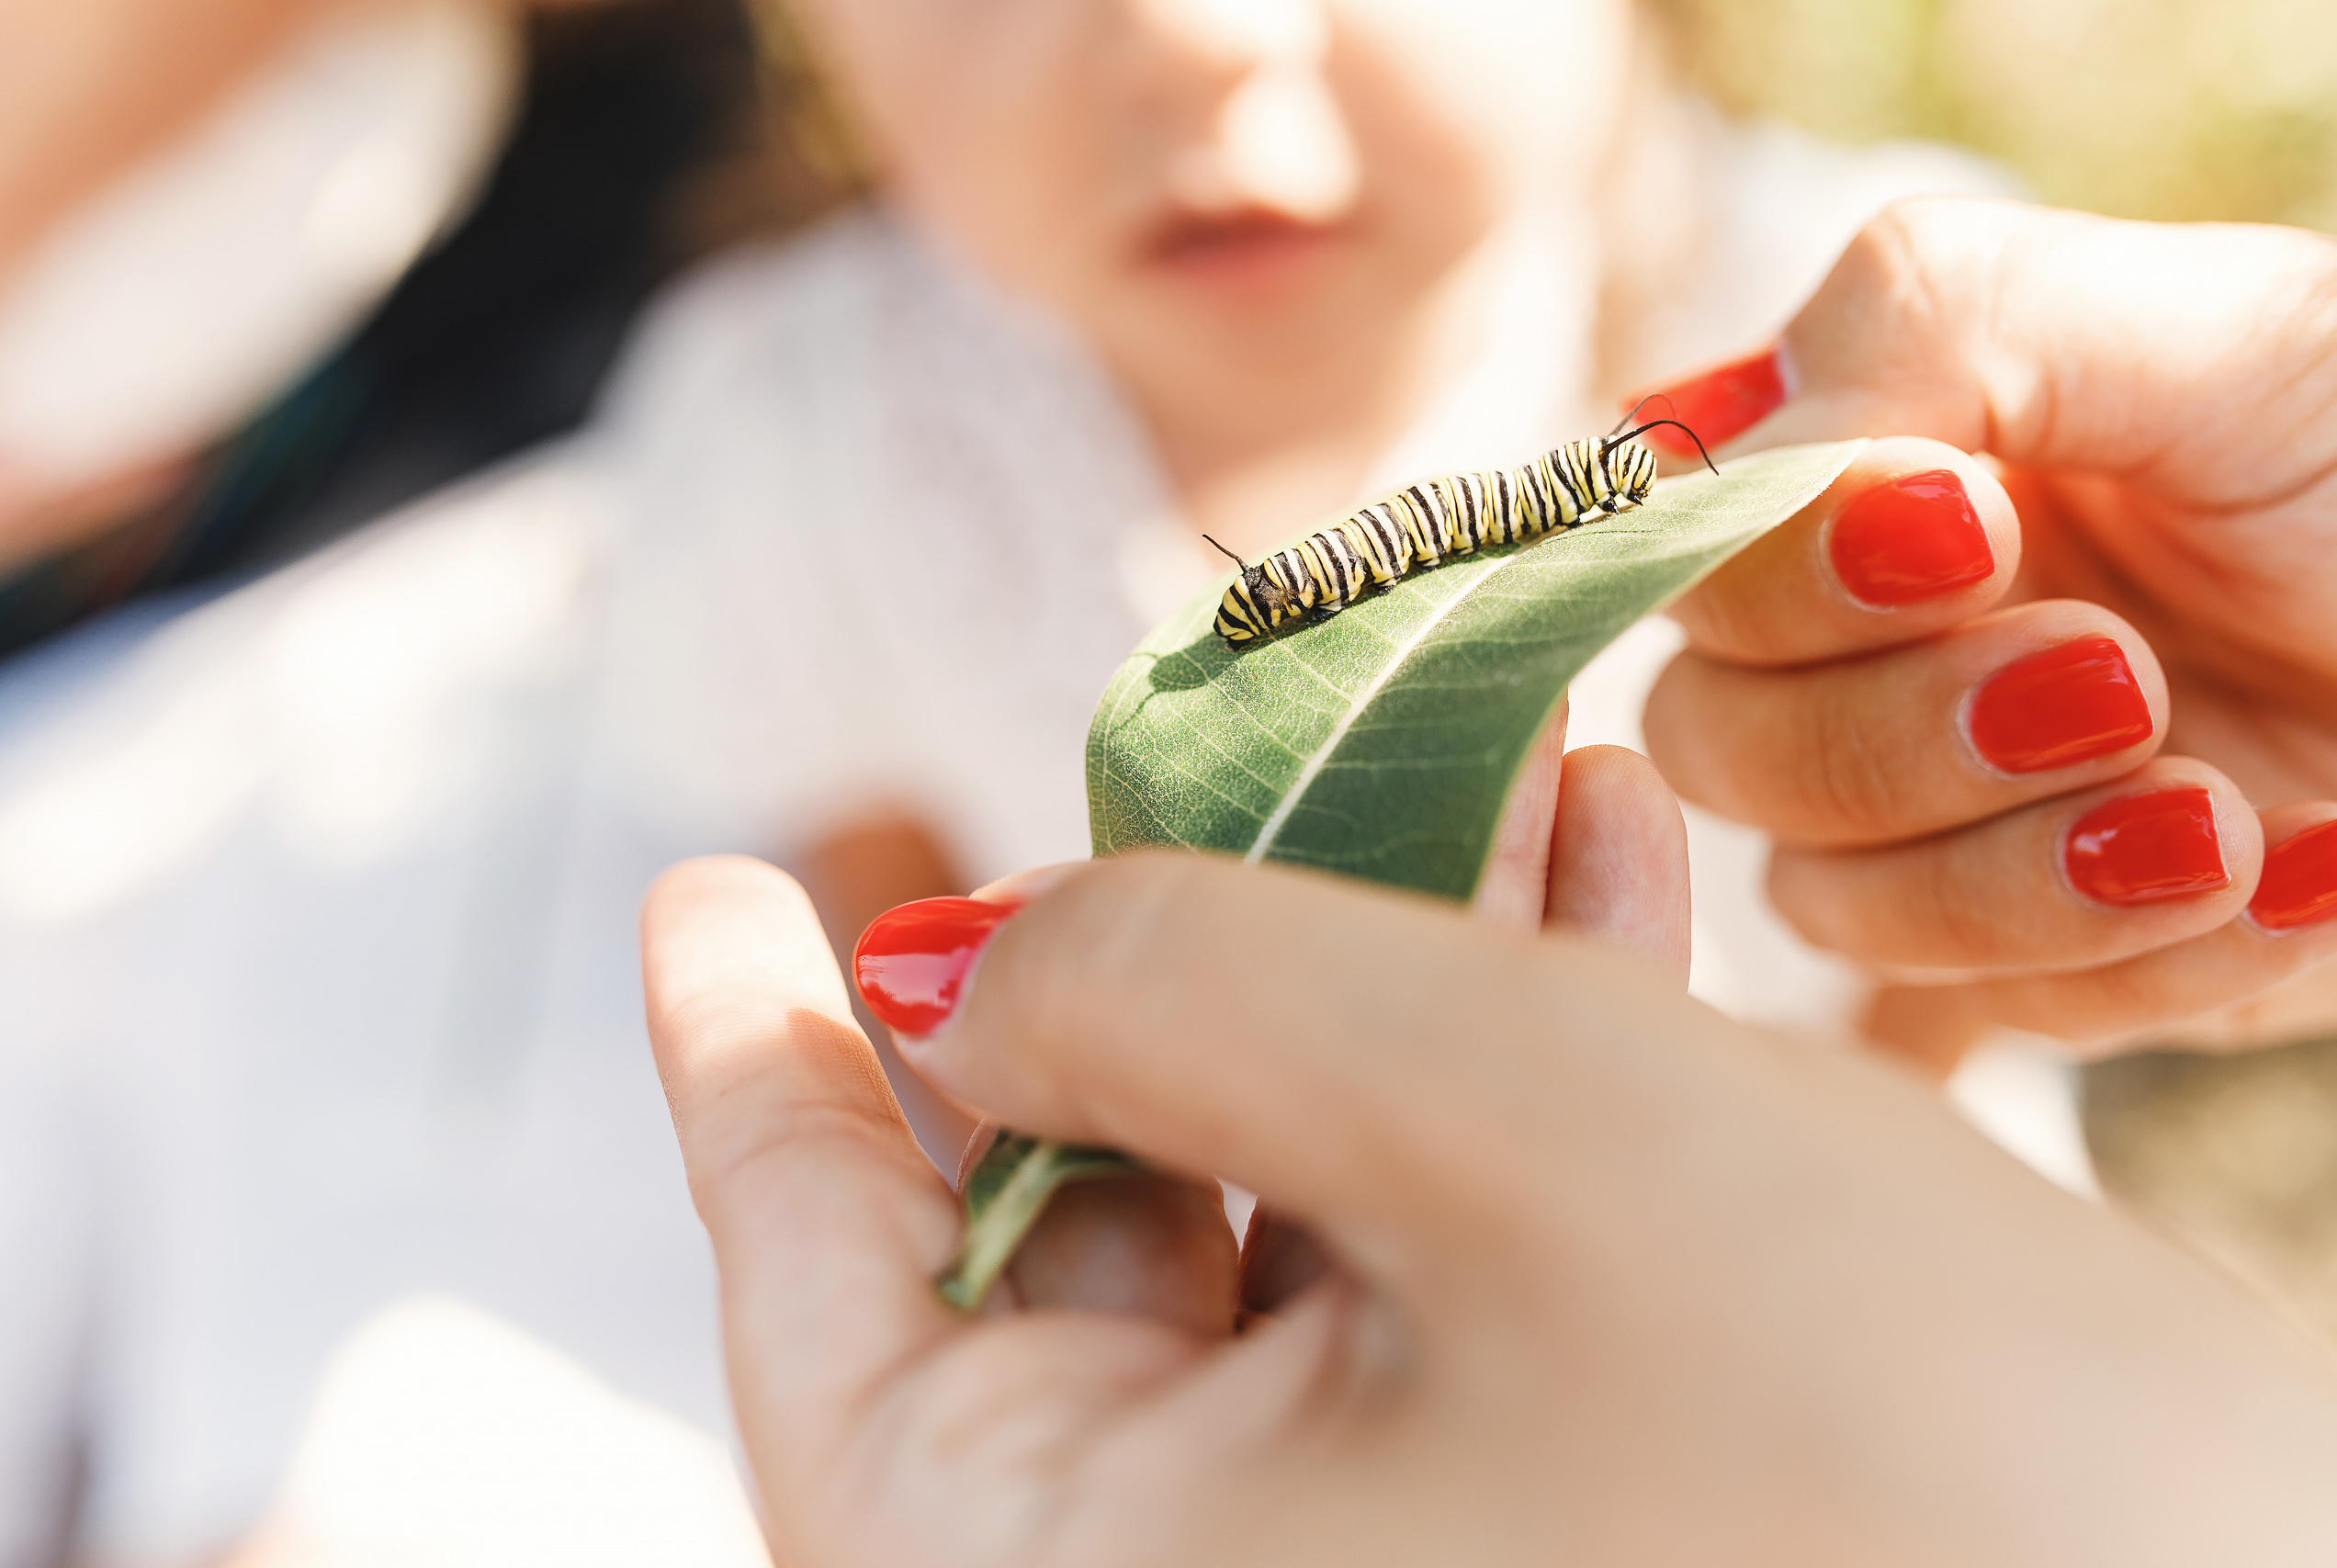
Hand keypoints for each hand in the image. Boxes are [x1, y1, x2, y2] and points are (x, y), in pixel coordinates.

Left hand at [643, 845, 2336, 1565]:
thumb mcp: (1491, 1127)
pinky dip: (1492, 1093)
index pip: (822, 1314)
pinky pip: (1444, 1296)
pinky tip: (1577, 883)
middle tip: (1187, 756)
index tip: (708, 887)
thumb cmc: (1908, 1465)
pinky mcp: (1555, 1542)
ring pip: (1284, 1241)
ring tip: (1450, 759)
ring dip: (1366, 986)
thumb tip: (974, 968)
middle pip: (1069, 1252)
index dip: (753, 1078)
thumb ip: (1176, 988)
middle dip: (1152, 968)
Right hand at [1647, 200, 2336, 1060]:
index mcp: (1867, 486)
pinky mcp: (2054, 963)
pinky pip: (1998, 1018)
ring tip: (2222, 805)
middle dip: (1895, 734)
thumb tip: (1710, 464)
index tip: (1967, 532)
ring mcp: (1949, 823)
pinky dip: (2147, 957)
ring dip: (2012, 871)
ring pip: (1825, 906)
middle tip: (2112, 678)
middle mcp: (1871, 655)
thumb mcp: (2191, 322)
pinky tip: (2298, 872)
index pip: (1682, 561)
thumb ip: (1926, 324)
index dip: (1774, 575)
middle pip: (1716, 750)